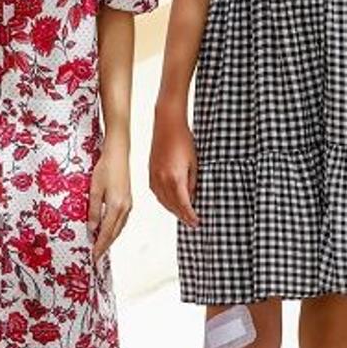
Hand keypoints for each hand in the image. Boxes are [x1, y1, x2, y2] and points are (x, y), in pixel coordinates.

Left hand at [89, 136, 131, 260]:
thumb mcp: (94, 190)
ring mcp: (128, 205)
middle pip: (114, 233)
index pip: (106, 233)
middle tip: (96, 256)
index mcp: (116, 207)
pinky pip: (121, 221)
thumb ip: (93, 211)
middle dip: (105, 245)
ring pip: (119, 228)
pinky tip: (108, 230)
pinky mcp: (128, 201)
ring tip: (100, 246)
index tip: (93, 256)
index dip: (99, 246)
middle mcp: (125, 208)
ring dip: (110, 238)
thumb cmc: (105, 168)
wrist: (118, 155)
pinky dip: (114, 229)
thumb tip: (92, 229)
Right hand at [149, 106, 199, 226]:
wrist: (167, 124)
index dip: (191, 216)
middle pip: (173, 206)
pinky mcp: (150, 173)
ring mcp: (154, 176)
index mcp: (175, 178)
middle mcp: (162, 180)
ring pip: (163, 201)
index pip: (184, 204)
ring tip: (183, 215)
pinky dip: (164, 200)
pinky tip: (170, 202)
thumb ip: (192, 182)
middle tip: (192, 223)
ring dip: (173, 210)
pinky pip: (156, 193)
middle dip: (183, 216)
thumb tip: (192, 197)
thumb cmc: (183, 140)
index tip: (197, 222)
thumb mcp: (194, 163)